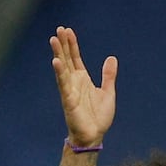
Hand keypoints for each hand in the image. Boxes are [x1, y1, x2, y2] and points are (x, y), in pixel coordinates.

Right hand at [50, 27, 117, 146]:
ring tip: (54, 39)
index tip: (68, 30)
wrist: (94, 136)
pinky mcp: (68, 100)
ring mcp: (70, 90)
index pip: (75, 58)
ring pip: (62, 68)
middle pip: (67, 59)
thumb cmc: (99, 117)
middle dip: (63, 44)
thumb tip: (112, 58)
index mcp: (83, 79)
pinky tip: (56, 61)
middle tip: (59, 29)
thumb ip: (108, 76)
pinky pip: (63, 84)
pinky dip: (60, 73)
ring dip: (58, 54)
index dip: (72, 44)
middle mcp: (74, 82)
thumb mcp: (108, 92)